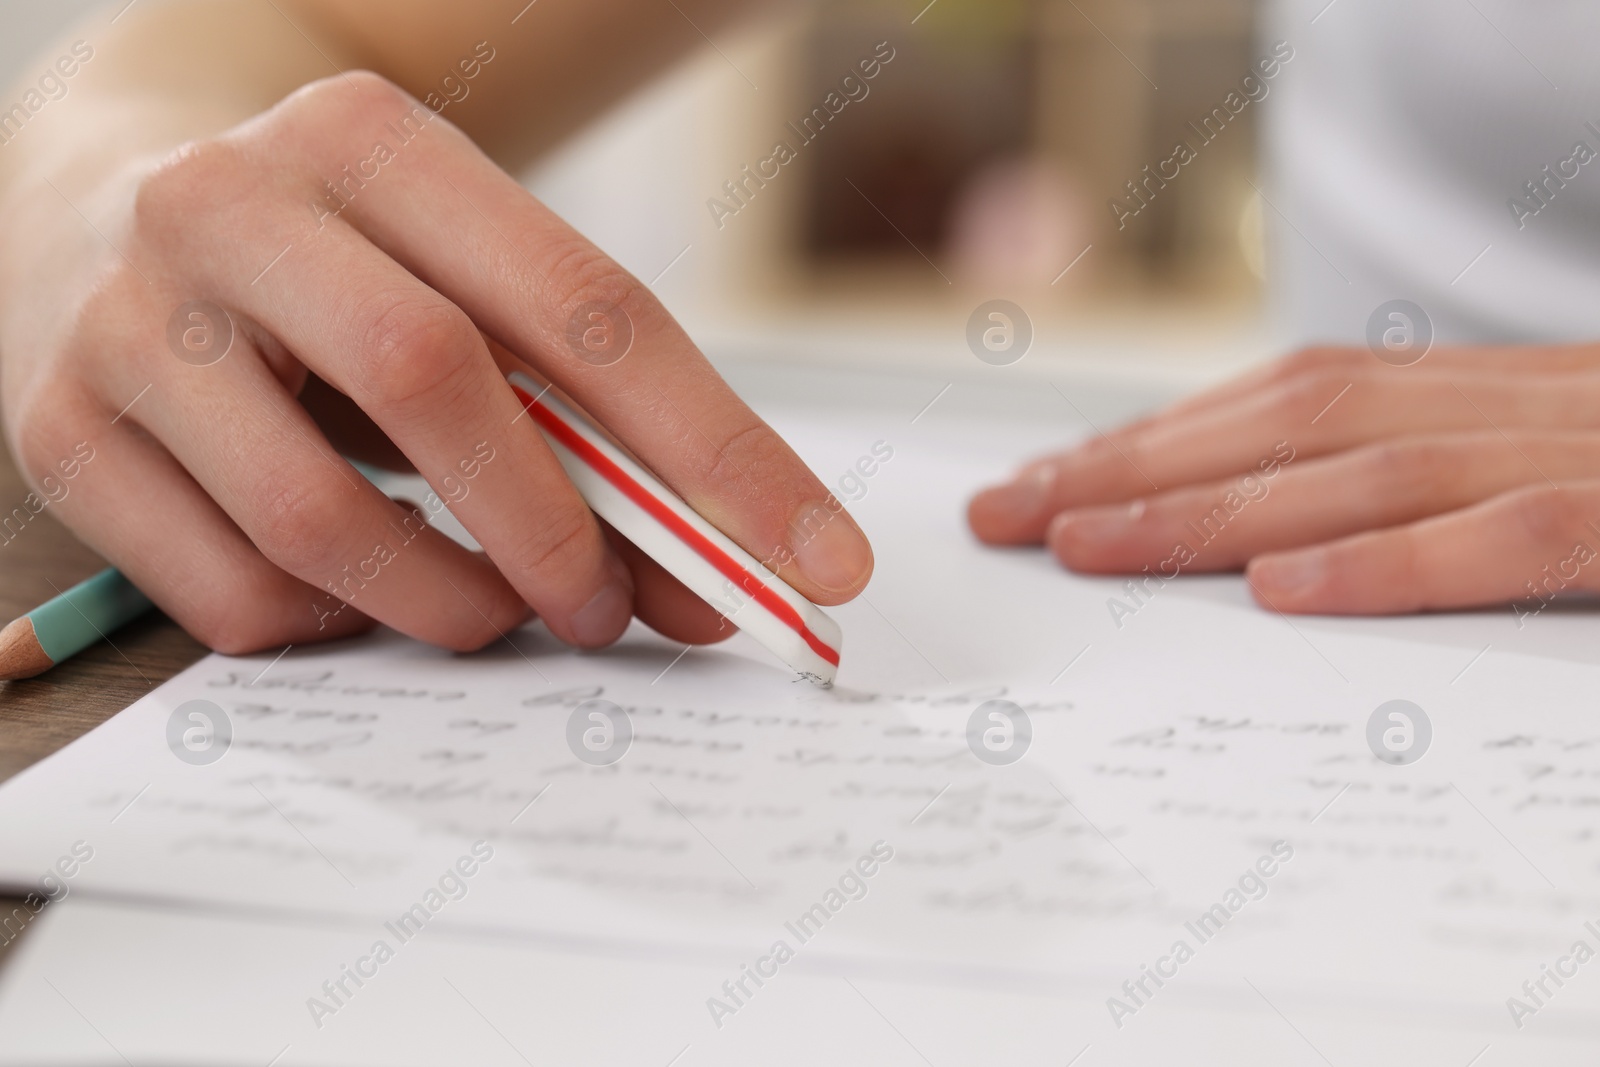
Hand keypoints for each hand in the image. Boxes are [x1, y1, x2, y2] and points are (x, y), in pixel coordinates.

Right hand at [0, 72, 871, 652]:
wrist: (101, 191)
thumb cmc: (344, 260)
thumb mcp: (467, 290)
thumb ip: (582, 429)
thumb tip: (697, 594)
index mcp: (373, 141)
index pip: (590, 308)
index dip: (722, 450)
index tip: (821, 562)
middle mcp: (233, 207)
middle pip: (435, 383)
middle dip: (559, 531)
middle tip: (616, 613)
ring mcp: (127, 320)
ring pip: (317, 515)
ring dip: (447, 603)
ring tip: (499, 613)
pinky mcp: (59, 432)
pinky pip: (229, 590)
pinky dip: (335, 625)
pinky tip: (365, 592)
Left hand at [967, 345, 1599, 614]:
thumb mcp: (1539, 453)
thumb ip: (1425, 474)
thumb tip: (1275, 532)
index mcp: (1478, 389)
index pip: (1286, 399)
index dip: (1158, 436)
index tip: (1046, 478)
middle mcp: (1505, 405)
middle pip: (1289, 424)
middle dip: (1134, 466)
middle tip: (1007, 512)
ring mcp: (1569, 455)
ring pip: (1362, 471)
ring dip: (1212, 508)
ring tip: (1084, 544)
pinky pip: (1504, 538)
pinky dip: (1386, 561)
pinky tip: (1276, 589)